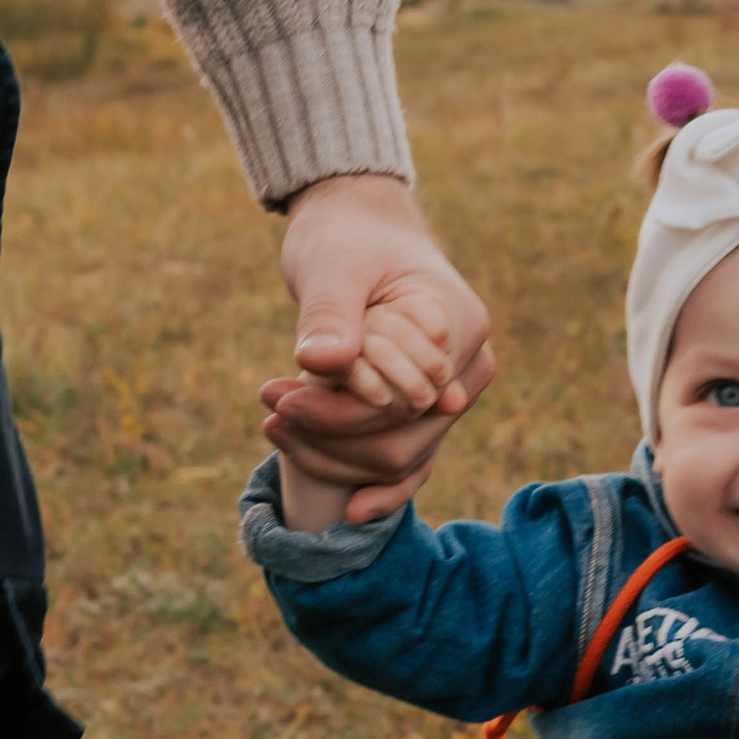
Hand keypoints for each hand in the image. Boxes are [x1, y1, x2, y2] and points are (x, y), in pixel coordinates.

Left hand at [269, 173, 493, 526]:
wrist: (358, 227)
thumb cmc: (347, 237)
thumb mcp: (333, 263)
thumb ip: (331, 310)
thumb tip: (321, 361)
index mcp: (460, 326)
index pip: (401, 400)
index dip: (336, 412)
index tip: (275, 397)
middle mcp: (468, 367)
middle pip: (405, 439)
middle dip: (331, 439)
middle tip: (270, 416)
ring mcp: (452, 391)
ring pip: (401, 456)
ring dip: (335, 453)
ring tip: (274, 424)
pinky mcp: (426, 406)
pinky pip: (410, 458)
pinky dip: (378, 484)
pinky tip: (348, 511)